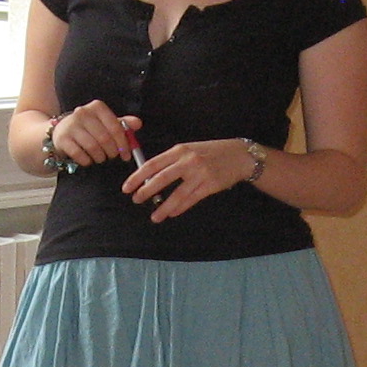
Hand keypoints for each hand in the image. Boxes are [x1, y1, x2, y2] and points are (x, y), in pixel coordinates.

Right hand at [50, 103, 140, 169]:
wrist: (61, 131)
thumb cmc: (88, 128)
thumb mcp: (106, 123)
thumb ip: (122, 123)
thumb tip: (138, 123)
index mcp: (97, 107)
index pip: (115, 127)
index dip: (123, 144)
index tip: (126, 155)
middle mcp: (83, 113)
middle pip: (104, 138)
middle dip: (112, 152)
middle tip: (112, 156)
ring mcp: (71, 125)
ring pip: (93, 147)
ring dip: (100, 157)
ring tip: (100, 158)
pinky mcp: (62, 139)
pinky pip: (79, 154)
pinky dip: (87, 161)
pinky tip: (88, 159)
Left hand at [123, 138, 255, 221]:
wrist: (239, 155)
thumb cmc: (211, 152)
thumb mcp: (190, 150)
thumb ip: (172, 161)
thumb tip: (151, 177)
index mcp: (180, 150)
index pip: (153, 164)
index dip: (137, 177)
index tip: (127, 187)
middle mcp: (188, 161)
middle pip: (161, 179)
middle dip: (146, 191)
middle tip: (136, 200)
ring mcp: (200, 174)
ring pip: (177, 194)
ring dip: (163, 207)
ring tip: (154, 217)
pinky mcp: (210, 186)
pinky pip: (191, 200)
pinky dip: (179, 208)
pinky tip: (172, 213)